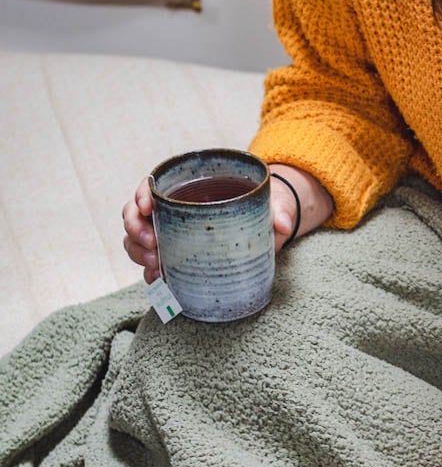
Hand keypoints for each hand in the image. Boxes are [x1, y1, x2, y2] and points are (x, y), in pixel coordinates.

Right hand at [122, 175, 300, 283]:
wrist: (268, 228)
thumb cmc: (264, 208)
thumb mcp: (274, 205)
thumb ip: (279, 211)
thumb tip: (282, 224)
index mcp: (187, 188)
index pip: (151, 185)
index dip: (141, 194)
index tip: (147, 207)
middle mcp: (171, 211)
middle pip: (135, 214)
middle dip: (136, 229)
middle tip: (153, 245)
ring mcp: (170, 235)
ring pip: (137, 240)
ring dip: (138, 253)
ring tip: (156, 266)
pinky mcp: (177, 258)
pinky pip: (152, 265)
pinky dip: (151, 273)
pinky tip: (160, 281)